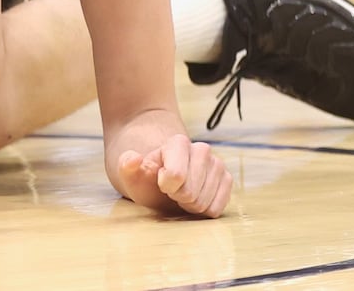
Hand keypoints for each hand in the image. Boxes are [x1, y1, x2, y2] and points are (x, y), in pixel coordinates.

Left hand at [116, 135, 232, 217]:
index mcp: (177, 143)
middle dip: (177, 197)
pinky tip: (195, 200)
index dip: (165, 186)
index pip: (176, 175)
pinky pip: (216, 209)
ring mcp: (217, 165)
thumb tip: (133, 158)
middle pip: (190, 192)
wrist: (162, 180)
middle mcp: (201, 150)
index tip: (160, 183)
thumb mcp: (130, 174)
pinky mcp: (226, 181)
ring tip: (181, 195)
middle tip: (170, 191)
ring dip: (189, 205)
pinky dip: (203, 210)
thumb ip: (126, 166)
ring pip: (203, 202)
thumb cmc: (146, 178)